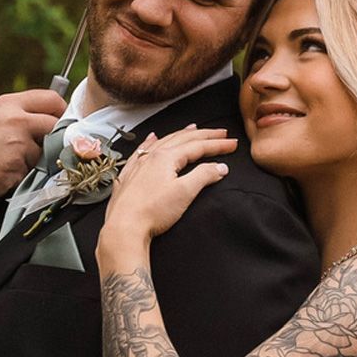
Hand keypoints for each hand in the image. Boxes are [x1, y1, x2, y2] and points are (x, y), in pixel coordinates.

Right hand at [0, 88, 68, 204]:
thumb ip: (18, 113)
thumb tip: (47, 116)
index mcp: (9, 104)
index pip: (51, 99)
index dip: (61, 111)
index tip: (62, 121)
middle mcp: (16, 120)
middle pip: (55, 125)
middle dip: (53, 137)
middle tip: (41, 146)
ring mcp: (18, 143)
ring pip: (43, 151)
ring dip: (34, 159)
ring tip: (9, 161)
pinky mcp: (18, 165)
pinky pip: (32, 170)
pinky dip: (23, 173)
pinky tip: (4, 172)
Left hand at [98, 127, 236, 257]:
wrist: (124, 228)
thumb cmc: (151, 212)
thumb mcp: (184, 193)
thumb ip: (204, 176)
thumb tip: (219, 167)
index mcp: (166, 158)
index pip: (198, 146)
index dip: (217, 144)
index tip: (232, 144)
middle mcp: (151, 156)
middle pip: (182, 139)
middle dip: (204, 135)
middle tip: (220, 133)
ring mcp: (139, 165)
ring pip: (163, 142)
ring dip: (181, 135)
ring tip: (192, 129)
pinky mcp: (129, 177)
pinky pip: (142, 151)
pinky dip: (151, 142)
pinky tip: (151, 139)